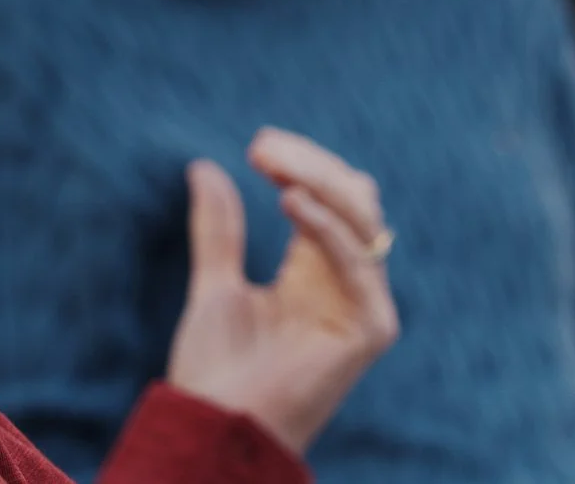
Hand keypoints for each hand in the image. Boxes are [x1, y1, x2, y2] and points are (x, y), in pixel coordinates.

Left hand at [163, 128, 400, 453]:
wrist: (213, 428)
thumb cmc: (215, 372)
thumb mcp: (215, 285)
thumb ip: (219, 230)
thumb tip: (204, 166)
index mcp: (315, 272)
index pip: (329, 198)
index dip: (301, 165)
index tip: (258, 145)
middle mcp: (345, 284)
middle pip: (354, 200)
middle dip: (312, 165)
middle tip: (262, 145)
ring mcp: (363, 306)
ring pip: (363, 221)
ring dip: (320, 181)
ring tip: (272, 162)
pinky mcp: (370, 330)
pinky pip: (359, 264)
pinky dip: (327, 226)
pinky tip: (289, 202)